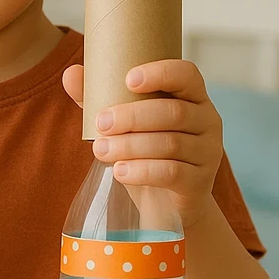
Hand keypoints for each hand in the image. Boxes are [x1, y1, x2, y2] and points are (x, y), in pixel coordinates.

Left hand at [62, 60, 223, 227]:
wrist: (167, 205)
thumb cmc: (146, 155)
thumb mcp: (125, 126)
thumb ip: (100, 99)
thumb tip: (71, 73)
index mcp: (192, 98)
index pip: (187, 74)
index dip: (161, 73)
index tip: (128, 80)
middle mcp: (207, 121)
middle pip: (173, 112)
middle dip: (132, 116)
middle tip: (101, 123)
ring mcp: (207, 152)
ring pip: (170, 143)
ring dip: (130, 145)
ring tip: (100, 150)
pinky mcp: (200, 182)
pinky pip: (172, 172)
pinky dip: (142, 171)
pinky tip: (119, 172)